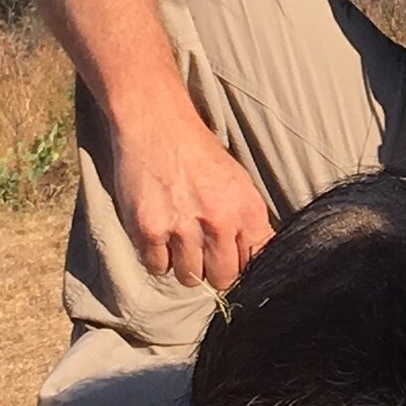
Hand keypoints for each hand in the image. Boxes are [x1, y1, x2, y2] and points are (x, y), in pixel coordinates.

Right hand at [113, 122, 273, 290]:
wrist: (159, 127)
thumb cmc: (200, 155)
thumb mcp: (240, 185)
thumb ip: (248, 223)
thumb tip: (254, 259)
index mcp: (248, 210)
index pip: (256, 263)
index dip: (243, 267)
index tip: (231, 262)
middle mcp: (220, 221)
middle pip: (224, 278)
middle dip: (214, 271)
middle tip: (202, 254)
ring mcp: (183, 228)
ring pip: (190, 277)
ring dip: (183, 265)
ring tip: (178, 241)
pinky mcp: (149, 230)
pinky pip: (157, 267)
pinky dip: (156, 258)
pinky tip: (158, 235)